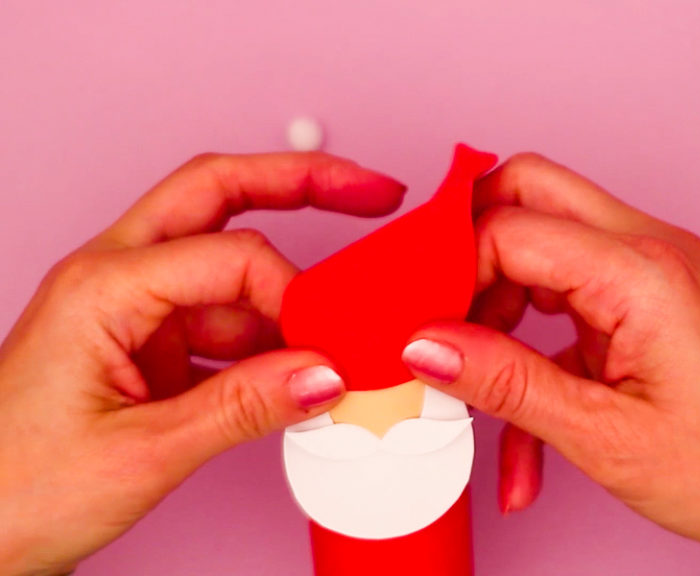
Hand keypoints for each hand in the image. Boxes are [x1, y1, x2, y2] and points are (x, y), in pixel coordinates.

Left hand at [0, 153, 404, 574]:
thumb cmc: (13, 489)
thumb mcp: (143, 451)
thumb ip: (244, 407)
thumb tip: (325, 374)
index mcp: (102, 286)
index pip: (232, 255)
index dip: (295, 294)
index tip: (329, 347)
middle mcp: (114, 278)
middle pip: (220, 194)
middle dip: (302, 184)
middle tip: (373, 192)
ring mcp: (130, 308)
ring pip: (226, 262)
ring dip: (287, 288)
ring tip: (342, 317)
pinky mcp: (144, 344)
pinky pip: (222, 318)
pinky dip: (268, 336)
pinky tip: (299, 365)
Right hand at [400, 154, 699, 554]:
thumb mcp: (602, 435)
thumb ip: (504, 382)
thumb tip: (426, 345)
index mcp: (642, 272)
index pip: (510, 228)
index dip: (451, 271)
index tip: (419, 323)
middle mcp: (652, 250)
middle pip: (531, 195)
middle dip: (471, 251)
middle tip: (438, 315)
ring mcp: (655, 270)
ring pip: (545, 246)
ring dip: (501, 309)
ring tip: (483, 386)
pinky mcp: (653, 301)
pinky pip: (572, 299)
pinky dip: (537, 347)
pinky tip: (527, 424)